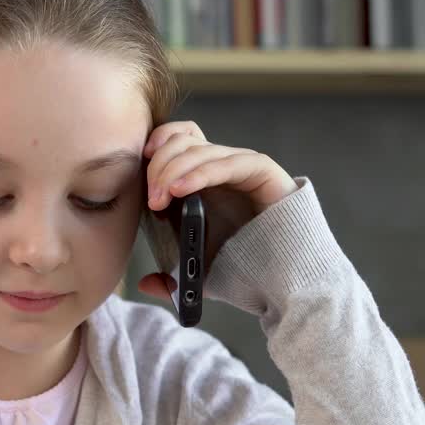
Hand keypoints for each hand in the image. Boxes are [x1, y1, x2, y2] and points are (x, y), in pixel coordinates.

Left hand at [137, 120, 297, 300]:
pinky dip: (200, 173)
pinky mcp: (264, 173)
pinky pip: (229, 162)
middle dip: (159, 165)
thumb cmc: (245, 272)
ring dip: (173, 170)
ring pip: (202, 149)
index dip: (158, 143)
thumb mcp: (197, 273)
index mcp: (202, 181)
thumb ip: (171, 277)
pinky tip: (180, 190)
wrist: (285, 285)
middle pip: (183, 141)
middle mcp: (221, 169)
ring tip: (160, 200)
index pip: (178, 139)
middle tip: (151, 199)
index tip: (139, 162)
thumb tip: (146, 283)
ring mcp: (243, 168)